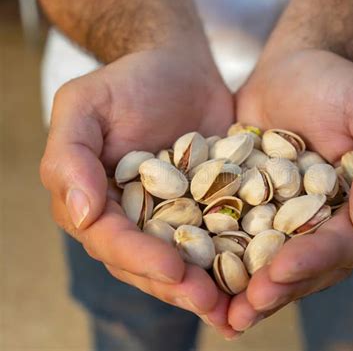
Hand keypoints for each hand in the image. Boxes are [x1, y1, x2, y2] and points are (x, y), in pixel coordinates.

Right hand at [40, 47, 238, 337]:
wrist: (178, 67)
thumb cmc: (128, 82)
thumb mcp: (85, 105)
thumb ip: (69, 157)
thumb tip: (81, 215)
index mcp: (96, 203)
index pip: (111, 240)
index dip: (139, 258)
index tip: (172, 270)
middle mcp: (133, 219)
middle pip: (150, 262)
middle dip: (179, 286)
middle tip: (211, 303)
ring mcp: (173, 217)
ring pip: (187, 260)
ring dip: (210, 285)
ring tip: (238, 307)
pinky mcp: (209, 207)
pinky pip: (222, 237)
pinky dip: (238, 259)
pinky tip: (260, 276)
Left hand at [229, 50, 352, 330]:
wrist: (290, 72)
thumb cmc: (335, 83)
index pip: (350, 243)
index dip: (318, 259)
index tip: (282, 269)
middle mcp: (342, 225)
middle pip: (314, 266)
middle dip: (282, 287)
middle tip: (248, 305)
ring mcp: (303, 226)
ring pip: (281, 265)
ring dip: (254, 290)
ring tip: (225, 312)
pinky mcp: (266, 217)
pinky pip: (250, 245)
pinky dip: (230, 265)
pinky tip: (206, 284)